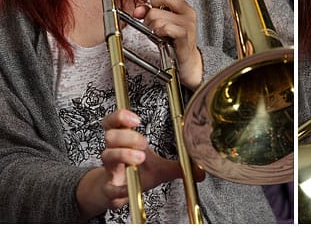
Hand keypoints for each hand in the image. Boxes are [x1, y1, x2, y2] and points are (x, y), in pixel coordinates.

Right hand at [76, 109, 204, 218]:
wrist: (115, 194)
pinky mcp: (109, 189)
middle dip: (128, 136)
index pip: (114, 121)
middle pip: (111, 136)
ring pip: (107, 156)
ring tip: (140, 157)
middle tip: (144, 142)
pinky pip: (110, 185)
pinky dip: (119, 185)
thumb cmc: (136, 174)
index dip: (121, 116)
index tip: (137, 119)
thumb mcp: (160, 168)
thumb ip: (179, 166)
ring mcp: (110, 170)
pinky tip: (129, 186)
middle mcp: (113, 152)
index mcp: (124, 141)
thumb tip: (202, 170)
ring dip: (123, 155)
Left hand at [133, 0, 202, 88]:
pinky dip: (160, 33)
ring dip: (153, 29)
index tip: (150, 9)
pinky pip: (165, 28)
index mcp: (184, 7)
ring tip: (159, 34)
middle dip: (149, 19)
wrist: (187, 59)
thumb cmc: (176, 40)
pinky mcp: (184, 35)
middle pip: (157, 9)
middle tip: (154, 27)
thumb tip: (138, 10)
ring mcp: (187, 24)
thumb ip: (150, 12)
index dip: (154, 1)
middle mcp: (187, 14)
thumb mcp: (163, 23)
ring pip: (157, 20)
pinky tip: (163, 38)